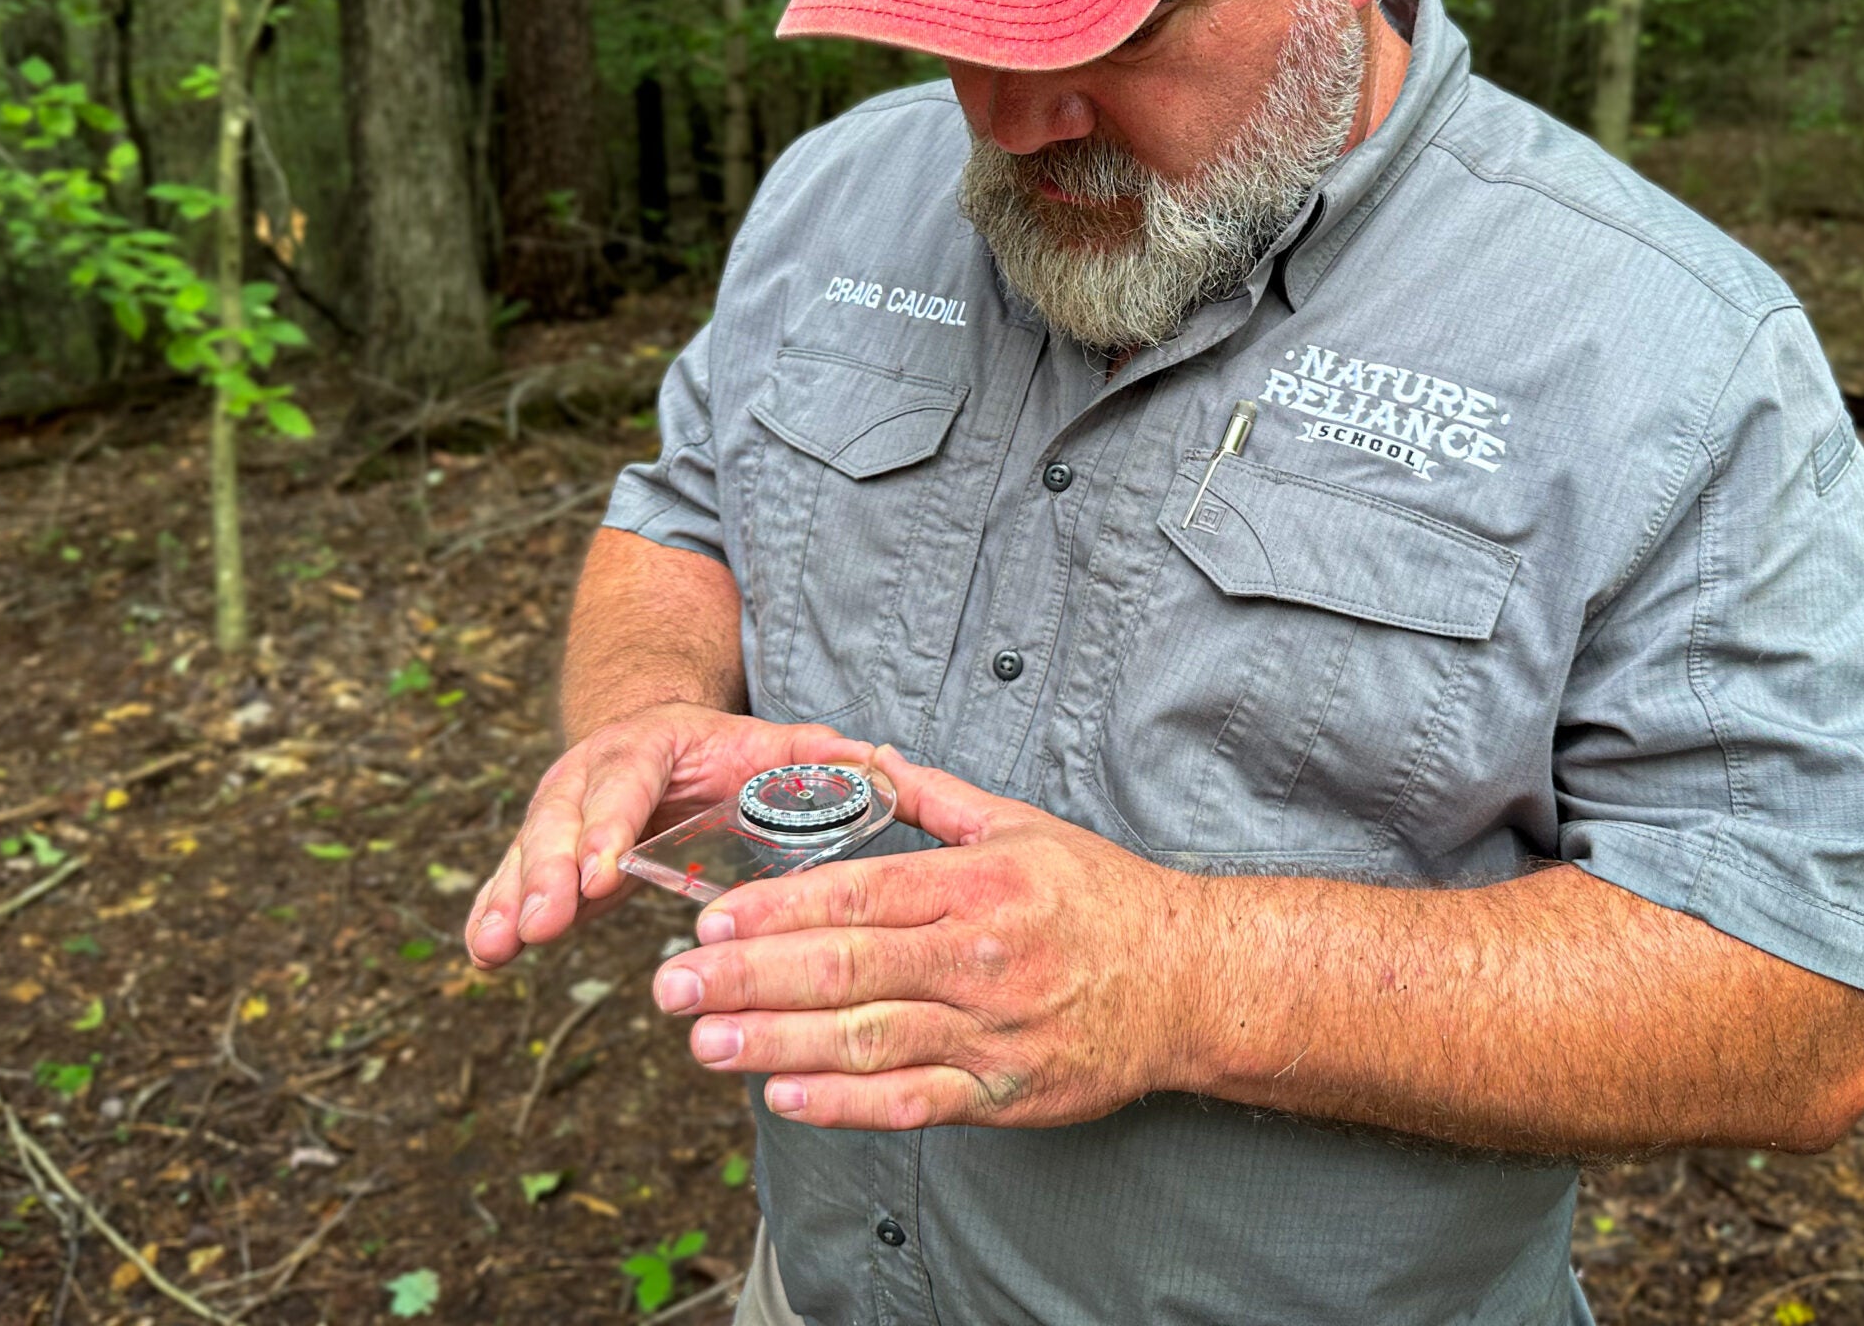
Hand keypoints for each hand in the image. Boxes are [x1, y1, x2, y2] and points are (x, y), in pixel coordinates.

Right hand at [464, 704, 877, 970]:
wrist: (658, 736)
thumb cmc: (725, 753)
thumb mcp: (773, 745)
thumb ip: (821, 759)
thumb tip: (885, 762)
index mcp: (650, 743)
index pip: (625, 780)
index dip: (609, 825)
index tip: (601, 872)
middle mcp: (592, 770)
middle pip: (562, 817)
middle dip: (548, 872)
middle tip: (540, 923)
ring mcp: (561, 810)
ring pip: (529, 850)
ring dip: (510, 898)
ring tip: (494, 948)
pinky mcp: (546, 852)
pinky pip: (513, 880)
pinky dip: (494, 912)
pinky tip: (482, 954)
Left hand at [648, 747, 1210, 1129]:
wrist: (1191, 982)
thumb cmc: (1104, 899)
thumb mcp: (1023, 826)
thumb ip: (936, 799)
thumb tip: (870, 760)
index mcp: (977, 884)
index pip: (856, 896)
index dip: (774, 911)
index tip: (708, 920)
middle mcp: (978, 956)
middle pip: (843, 969)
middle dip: (746, 978)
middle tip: (673, 987)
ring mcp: (989, 1029)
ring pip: (864, 1038)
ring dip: (774, 1044)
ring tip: (706, 1042)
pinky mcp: (1002, 1092)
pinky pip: (910, 1101)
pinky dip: (843, 1103)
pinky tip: (784, 1095)